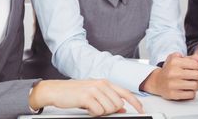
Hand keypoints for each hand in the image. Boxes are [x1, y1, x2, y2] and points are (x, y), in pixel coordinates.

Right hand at [29, 79, 143, 115]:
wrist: (56, 90)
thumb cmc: (74, 92)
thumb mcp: (94, 94)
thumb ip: (108, 99)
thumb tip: (122, 109)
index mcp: (105, 82)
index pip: (125, 93)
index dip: (136, 103)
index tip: (141, 110)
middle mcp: (101, 84)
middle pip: (118, 104)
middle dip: (111, 111)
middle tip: (98, 109)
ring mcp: (94, 89)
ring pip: (109, 109)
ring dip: (101, 112)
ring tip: (91, 107)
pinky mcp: (87, 96)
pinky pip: (98, 112)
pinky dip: (93, 114)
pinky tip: (86, 108)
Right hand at [140, 52, 197, 99]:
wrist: (157, 81)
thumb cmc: (169, 69)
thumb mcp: (178, 59)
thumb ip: (192, 58)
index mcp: (174, 62)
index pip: (196, 64)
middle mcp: (173, 72)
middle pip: (197, 75)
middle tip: (195, 76)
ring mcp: (173, 84)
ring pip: (196, 85)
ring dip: (196, 85)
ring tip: (192, 83)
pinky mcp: (173, 94)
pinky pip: (191, 95)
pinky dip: (192, 92)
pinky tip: (187, 89)